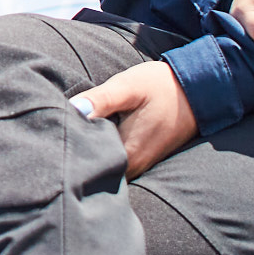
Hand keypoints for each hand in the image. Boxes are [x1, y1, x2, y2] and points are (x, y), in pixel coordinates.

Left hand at [70, 62, 196, 178]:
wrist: (197, 90)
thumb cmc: (160, 86)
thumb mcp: (128, 87)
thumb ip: (101, 100)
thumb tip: (73, 109)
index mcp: (127, 155)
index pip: (85, 162)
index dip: (68, 144)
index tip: (56, 126)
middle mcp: (133, 168)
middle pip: (93, 166)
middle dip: (76, 148)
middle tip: (61, 124)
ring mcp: (138, 166)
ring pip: (103, 164)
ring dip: (89, 149)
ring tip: (76, 126)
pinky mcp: (141, 159)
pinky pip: (114, 160)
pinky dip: (102, 148)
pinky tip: (95, 130)